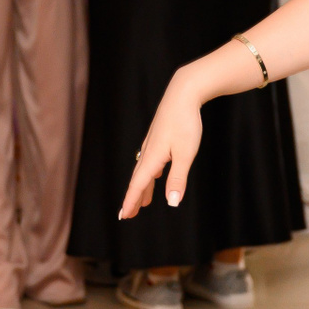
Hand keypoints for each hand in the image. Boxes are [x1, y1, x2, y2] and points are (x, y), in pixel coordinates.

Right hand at [118, 74, 205, 218]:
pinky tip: (156, 174)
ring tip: (144, 202)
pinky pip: (151, 161)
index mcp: (153, 157)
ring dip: (143, 187)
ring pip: (145, 170)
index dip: (130, 201)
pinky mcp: (159, 137)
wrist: (183, 92)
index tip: (122, 216)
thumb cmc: (185, 122)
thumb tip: (171, 203)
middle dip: (133, 198)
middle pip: (138, 180)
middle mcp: (149, 151)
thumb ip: (177, 179)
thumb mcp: (185, 154)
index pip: (138, 185)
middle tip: (127, 215)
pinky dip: (150, 174)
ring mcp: (153, 143)